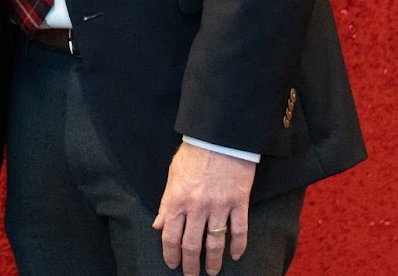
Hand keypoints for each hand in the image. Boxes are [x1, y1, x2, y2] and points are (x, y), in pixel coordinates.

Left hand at [151, 142, 254, 275]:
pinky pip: (239, 230)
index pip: (170, 236)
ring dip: (213, 261)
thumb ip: (166, 202)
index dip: (170, 254)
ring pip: (215, 242)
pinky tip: (235, 255)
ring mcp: (219, 206)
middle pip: (192, 245)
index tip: (172, 264)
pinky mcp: (238, 202)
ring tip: (213, 272)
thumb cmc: (194, 152)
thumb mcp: (173, 174)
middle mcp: (197, 207)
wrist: (220, 135)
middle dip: (190, 265)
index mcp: (178, 200)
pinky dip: (237, 245)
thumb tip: (158, 225)